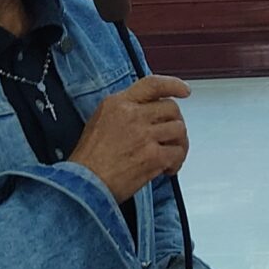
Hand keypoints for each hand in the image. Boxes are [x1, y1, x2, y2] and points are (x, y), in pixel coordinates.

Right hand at [69, 75, 190, 202]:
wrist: (85, 184)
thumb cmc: (89, 159)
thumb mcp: (100, 121)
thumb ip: (125, 111)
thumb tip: (148, 112)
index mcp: (118, 103)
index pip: (153, 84)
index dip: (173, 85)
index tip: (184, 90)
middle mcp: (132, 115)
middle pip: (172, 108)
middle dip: (175, 123)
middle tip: (171, 136)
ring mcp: (144, 135)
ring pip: (179, 130)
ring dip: (178, 143)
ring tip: (169, 154)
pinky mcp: (153, 156)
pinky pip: (178, 153)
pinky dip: (176, 162)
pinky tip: (166, 169)